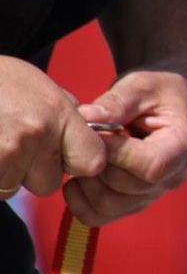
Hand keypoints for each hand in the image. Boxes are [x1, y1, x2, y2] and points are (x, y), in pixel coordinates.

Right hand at [0, 57, 107, 198]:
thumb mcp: (37, 85)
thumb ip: (65, 111)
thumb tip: (90, 130)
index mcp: (58, 113)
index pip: (91, 161)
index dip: (76, 161)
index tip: (62, 155)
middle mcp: (35, 133)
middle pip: (48, 183)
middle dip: (31, 172)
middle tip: (11, 145)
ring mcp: (5, 150)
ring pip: (12, 188)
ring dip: (2, 174)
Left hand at [65, 69, 186, 225]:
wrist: (166, 105)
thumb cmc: (157, 91)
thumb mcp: (140, 86)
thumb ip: (116, 102)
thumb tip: (87, 116)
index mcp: (182, 146)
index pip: (151, 165)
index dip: (116, 153)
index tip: (94, 129)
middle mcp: (172, 177)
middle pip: (126, 187)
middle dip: (96, 163)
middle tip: (83, 138)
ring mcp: (153, 193)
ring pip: (109, 205)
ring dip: (85, 181)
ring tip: (83, 156)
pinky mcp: (133, 202)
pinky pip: (100, 216)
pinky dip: (79, 200)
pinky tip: (78, 176)